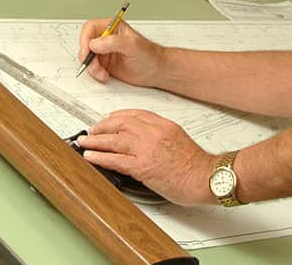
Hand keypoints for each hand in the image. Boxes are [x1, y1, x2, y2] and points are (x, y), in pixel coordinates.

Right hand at [77, 18, 162, 85]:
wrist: (155, 71)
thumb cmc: (150, 55)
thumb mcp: (133, 45)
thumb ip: (114, 42)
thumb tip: (95, 43)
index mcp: (113, 27)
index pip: (91, 27)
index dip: (85, 39)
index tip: (87, 51)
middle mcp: (106, 38)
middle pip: (86, 43)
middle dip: (88, 56)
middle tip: (94, 65)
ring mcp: (104, 51)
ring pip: (87, 57)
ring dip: (92, 67)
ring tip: (103, 73)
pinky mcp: (104, 64)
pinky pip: (91, 67)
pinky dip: (95, 73)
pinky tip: (105, 75)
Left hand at [77, 109, 214, 205]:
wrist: (207, 177)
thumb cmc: (196, 164)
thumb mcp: (178, 139)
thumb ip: (160, 135)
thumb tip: (143, 140)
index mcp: (163, 125)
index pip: (134, 114)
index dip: (116, 117)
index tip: (107, 120)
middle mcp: (154, 133)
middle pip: (120, 124)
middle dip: (102, 126)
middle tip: (91, 131)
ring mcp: (147, 149)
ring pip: (114, 139)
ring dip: (96, 141)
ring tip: (85, 143)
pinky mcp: (143, 167)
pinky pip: (116, 159)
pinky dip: (100, 157)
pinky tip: (91, 157)